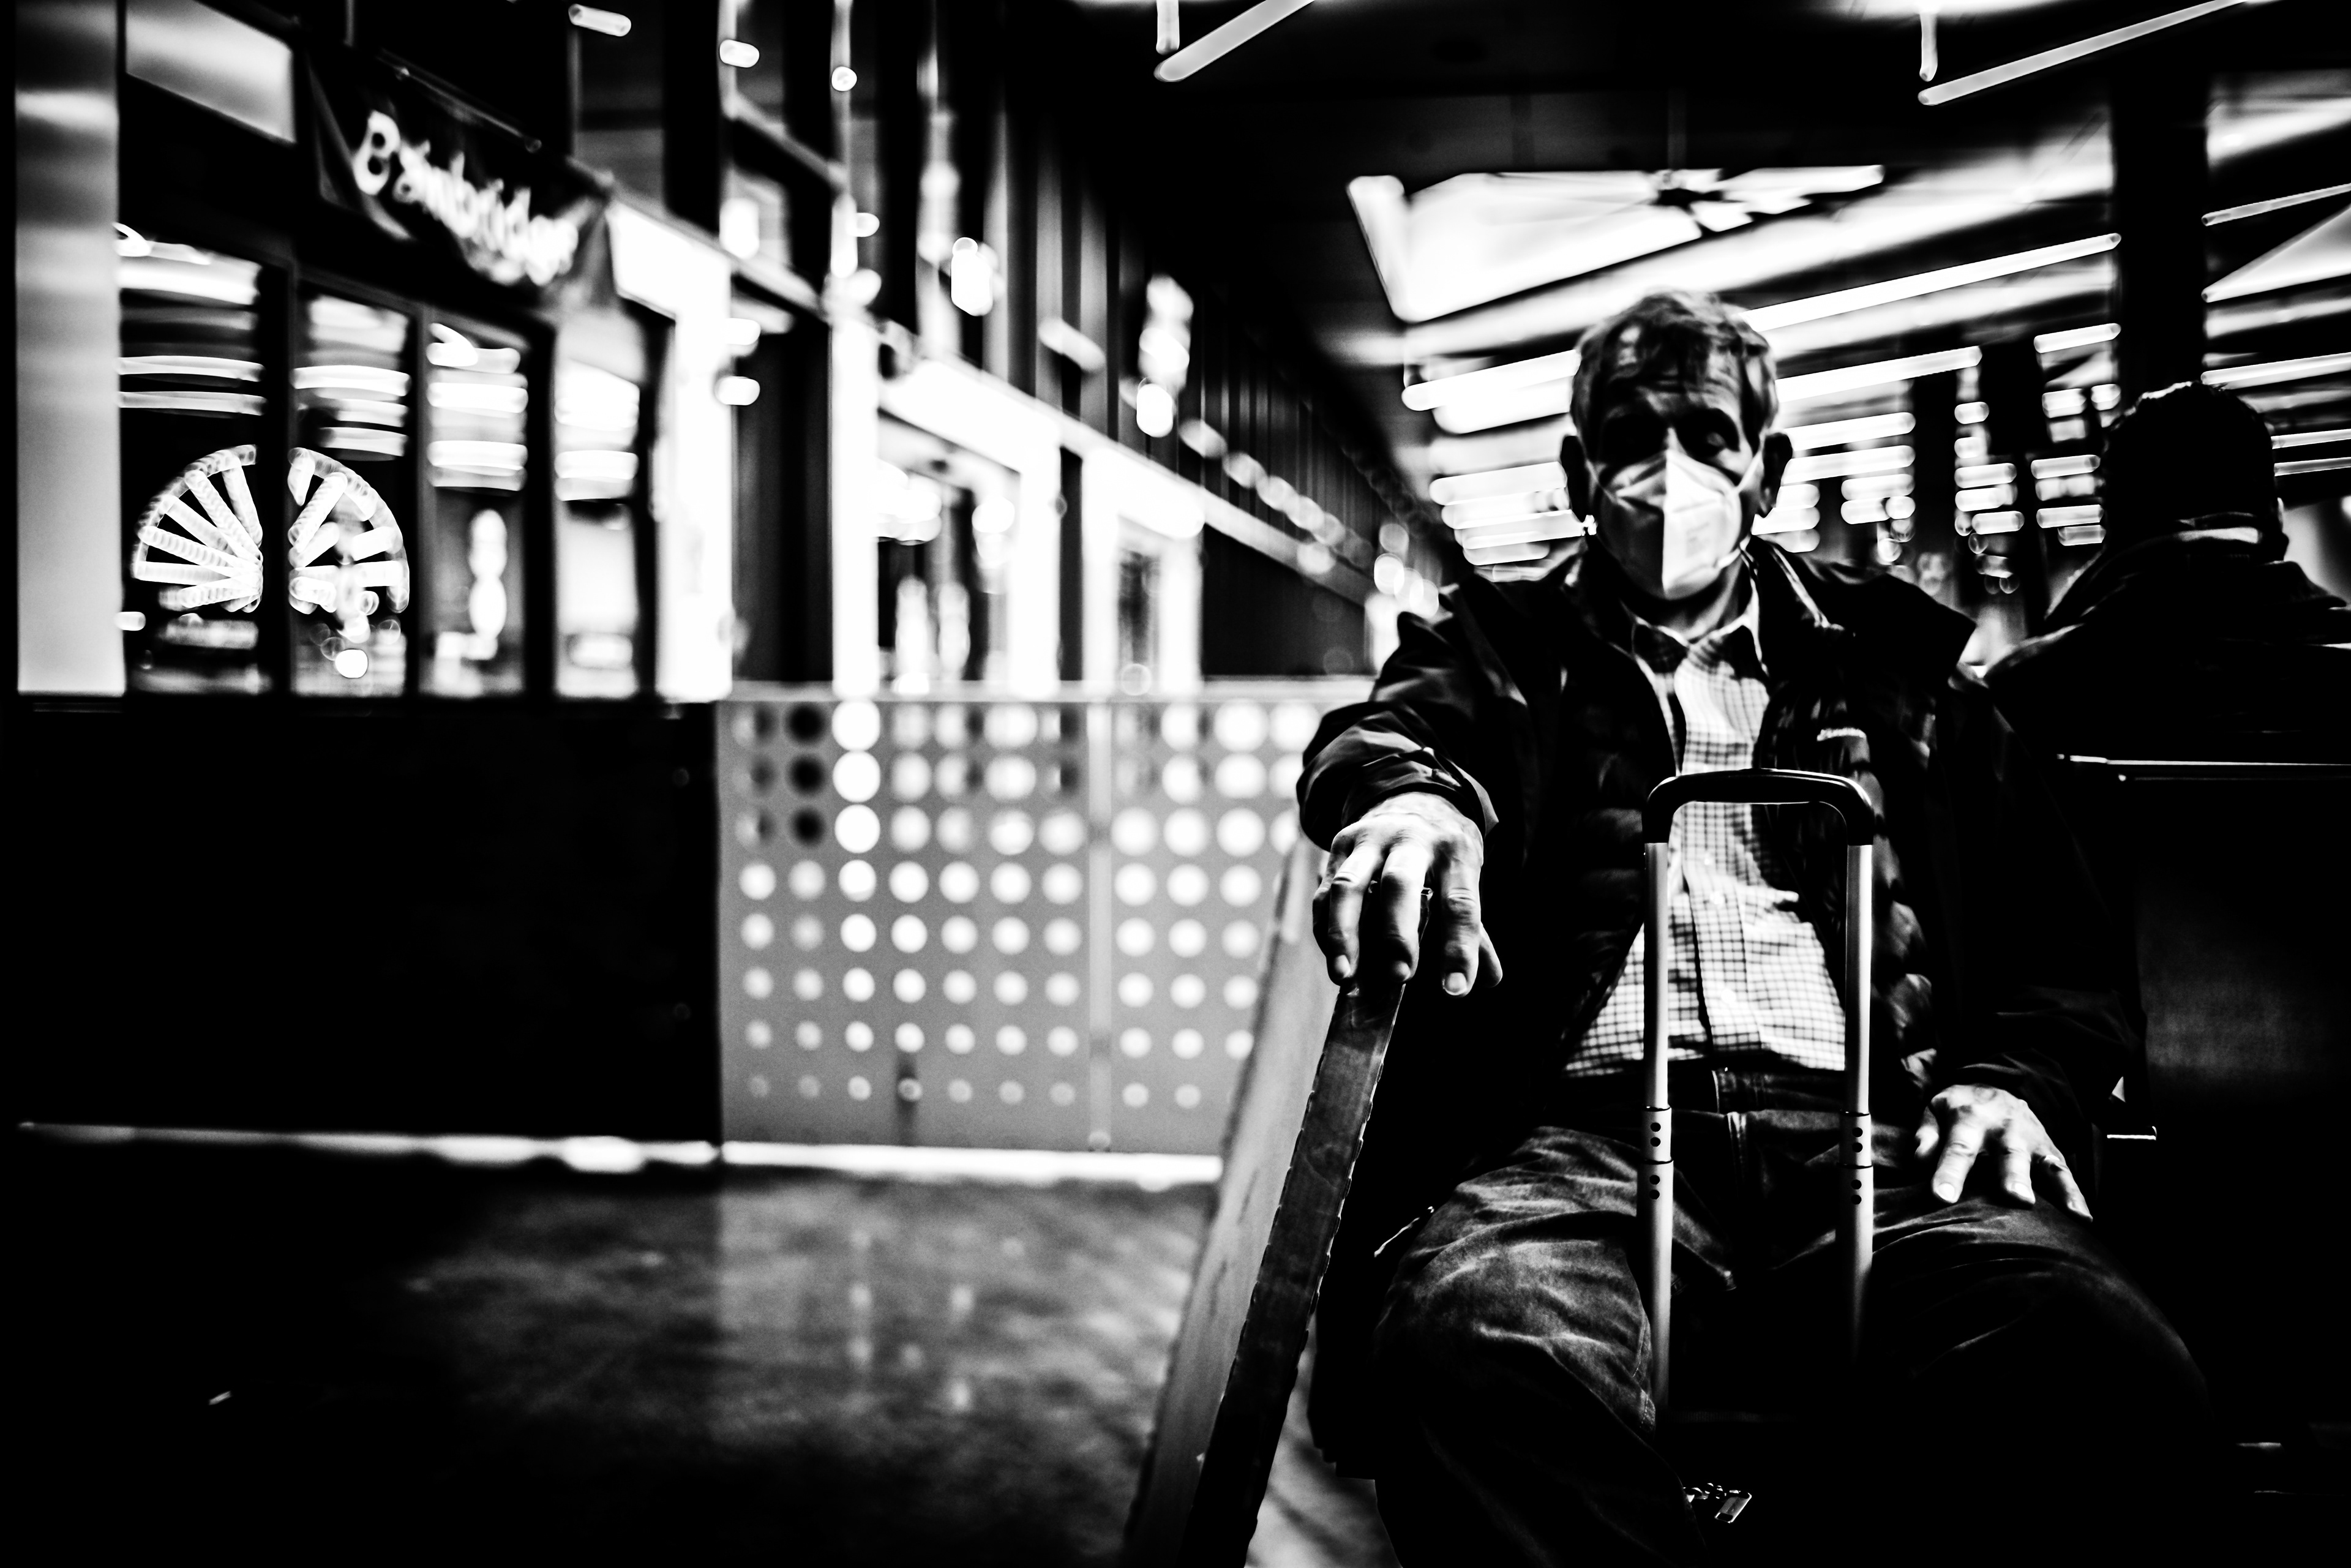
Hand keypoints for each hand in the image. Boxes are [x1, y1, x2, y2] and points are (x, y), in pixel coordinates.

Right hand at [1312, 792, 1501, 994]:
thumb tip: (1489, 980)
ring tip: (1344, 974)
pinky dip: (1326, 927)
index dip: (1459, 948)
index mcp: (1454, 851)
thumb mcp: (1466, 880)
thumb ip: (1475, 932)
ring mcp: (1370, 839)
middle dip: (1397, 933)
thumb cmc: (1443, 858)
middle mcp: (1411, 839)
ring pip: (1349, 885)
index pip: (1461, 903)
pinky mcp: (1341, 845)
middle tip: (1400, 977)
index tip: (1455, 990)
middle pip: (1400, 883)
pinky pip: (1325, 891)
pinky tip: (1334, 957)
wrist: (1413, 801)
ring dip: (1344, 933)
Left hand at [1913, 1083, 2088, 1217]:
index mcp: (1969, 1119)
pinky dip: (2075, 1194)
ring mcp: (2031, 1139)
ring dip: (2048, 1186)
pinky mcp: (2050, 1149)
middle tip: (2016, 1198)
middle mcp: (2004, 1128)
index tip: (1942, 1198)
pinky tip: (2083, 1218)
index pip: (1958, 1148)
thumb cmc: (1959, 1109)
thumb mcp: (1934, 1110)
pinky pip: (2064, 1172)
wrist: (1995, 1086)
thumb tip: (1919, 1161)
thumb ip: (1926, 1135)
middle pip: (2008, 1154)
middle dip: (2012, 1176)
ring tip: (2053, 1210)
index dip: (1949, 1173)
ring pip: (2041, 1162)